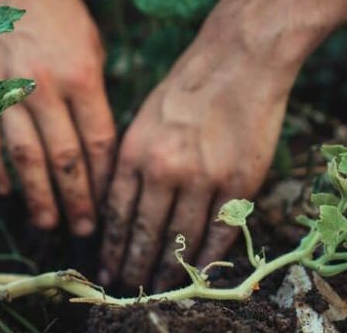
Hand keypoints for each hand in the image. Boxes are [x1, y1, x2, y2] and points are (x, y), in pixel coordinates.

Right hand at [0, 0, 114, 235]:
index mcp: (82, 76)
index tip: (109, 205)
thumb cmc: (60, 18)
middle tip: (83, 231)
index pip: (97, 142)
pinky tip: (6, 192)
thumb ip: (95, 97)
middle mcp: (44, 87)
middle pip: (64, 158)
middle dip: (76, 200)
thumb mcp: (93, 49)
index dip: (103, 180)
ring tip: (48, 223)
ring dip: (37, 196)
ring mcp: (7, 91)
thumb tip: (99, 151)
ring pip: (24, 158)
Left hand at [99, 24, 298, 290]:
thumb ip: (131, 163)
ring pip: (182, 239)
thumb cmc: (187, 86)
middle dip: (134, 265)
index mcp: (135, 151)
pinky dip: (208, 257)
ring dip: (169, 269)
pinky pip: (220, 232)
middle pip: (145, 233)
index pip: (117, 214)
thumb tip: (119, 208)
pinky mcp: (240, 181)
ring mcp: (204, 177)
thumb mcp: (143, 118)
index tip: (107, 268)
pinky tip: (198, 272)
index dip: (112, 247)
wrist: (239, 59)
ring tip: (159, 286)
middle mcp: (164, 168)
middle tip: (128, 286)